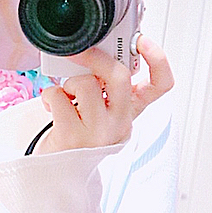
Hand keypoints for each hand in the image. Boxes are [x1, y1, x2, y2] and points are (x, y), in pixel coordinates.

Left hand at [37, 35, 173, 154]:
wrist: (59, 172)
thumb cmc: (79, 135)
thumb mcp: (103, 110)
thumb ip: (107, 86)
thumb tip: (98, 52)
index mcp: (131, 111)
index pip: (161, 84)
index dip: (157, 59)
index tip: (142, 40)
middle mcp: (119, 122)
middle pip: (120, 76)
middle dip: (97, 58)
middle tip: (82, 55)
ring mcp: (97, 132)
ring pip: (86, 84)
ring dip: (70, 82)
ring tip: (66, 95)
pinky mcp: (72, 137)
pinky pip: (58, 97)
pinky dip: (50, 94)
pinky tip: (51, 105)